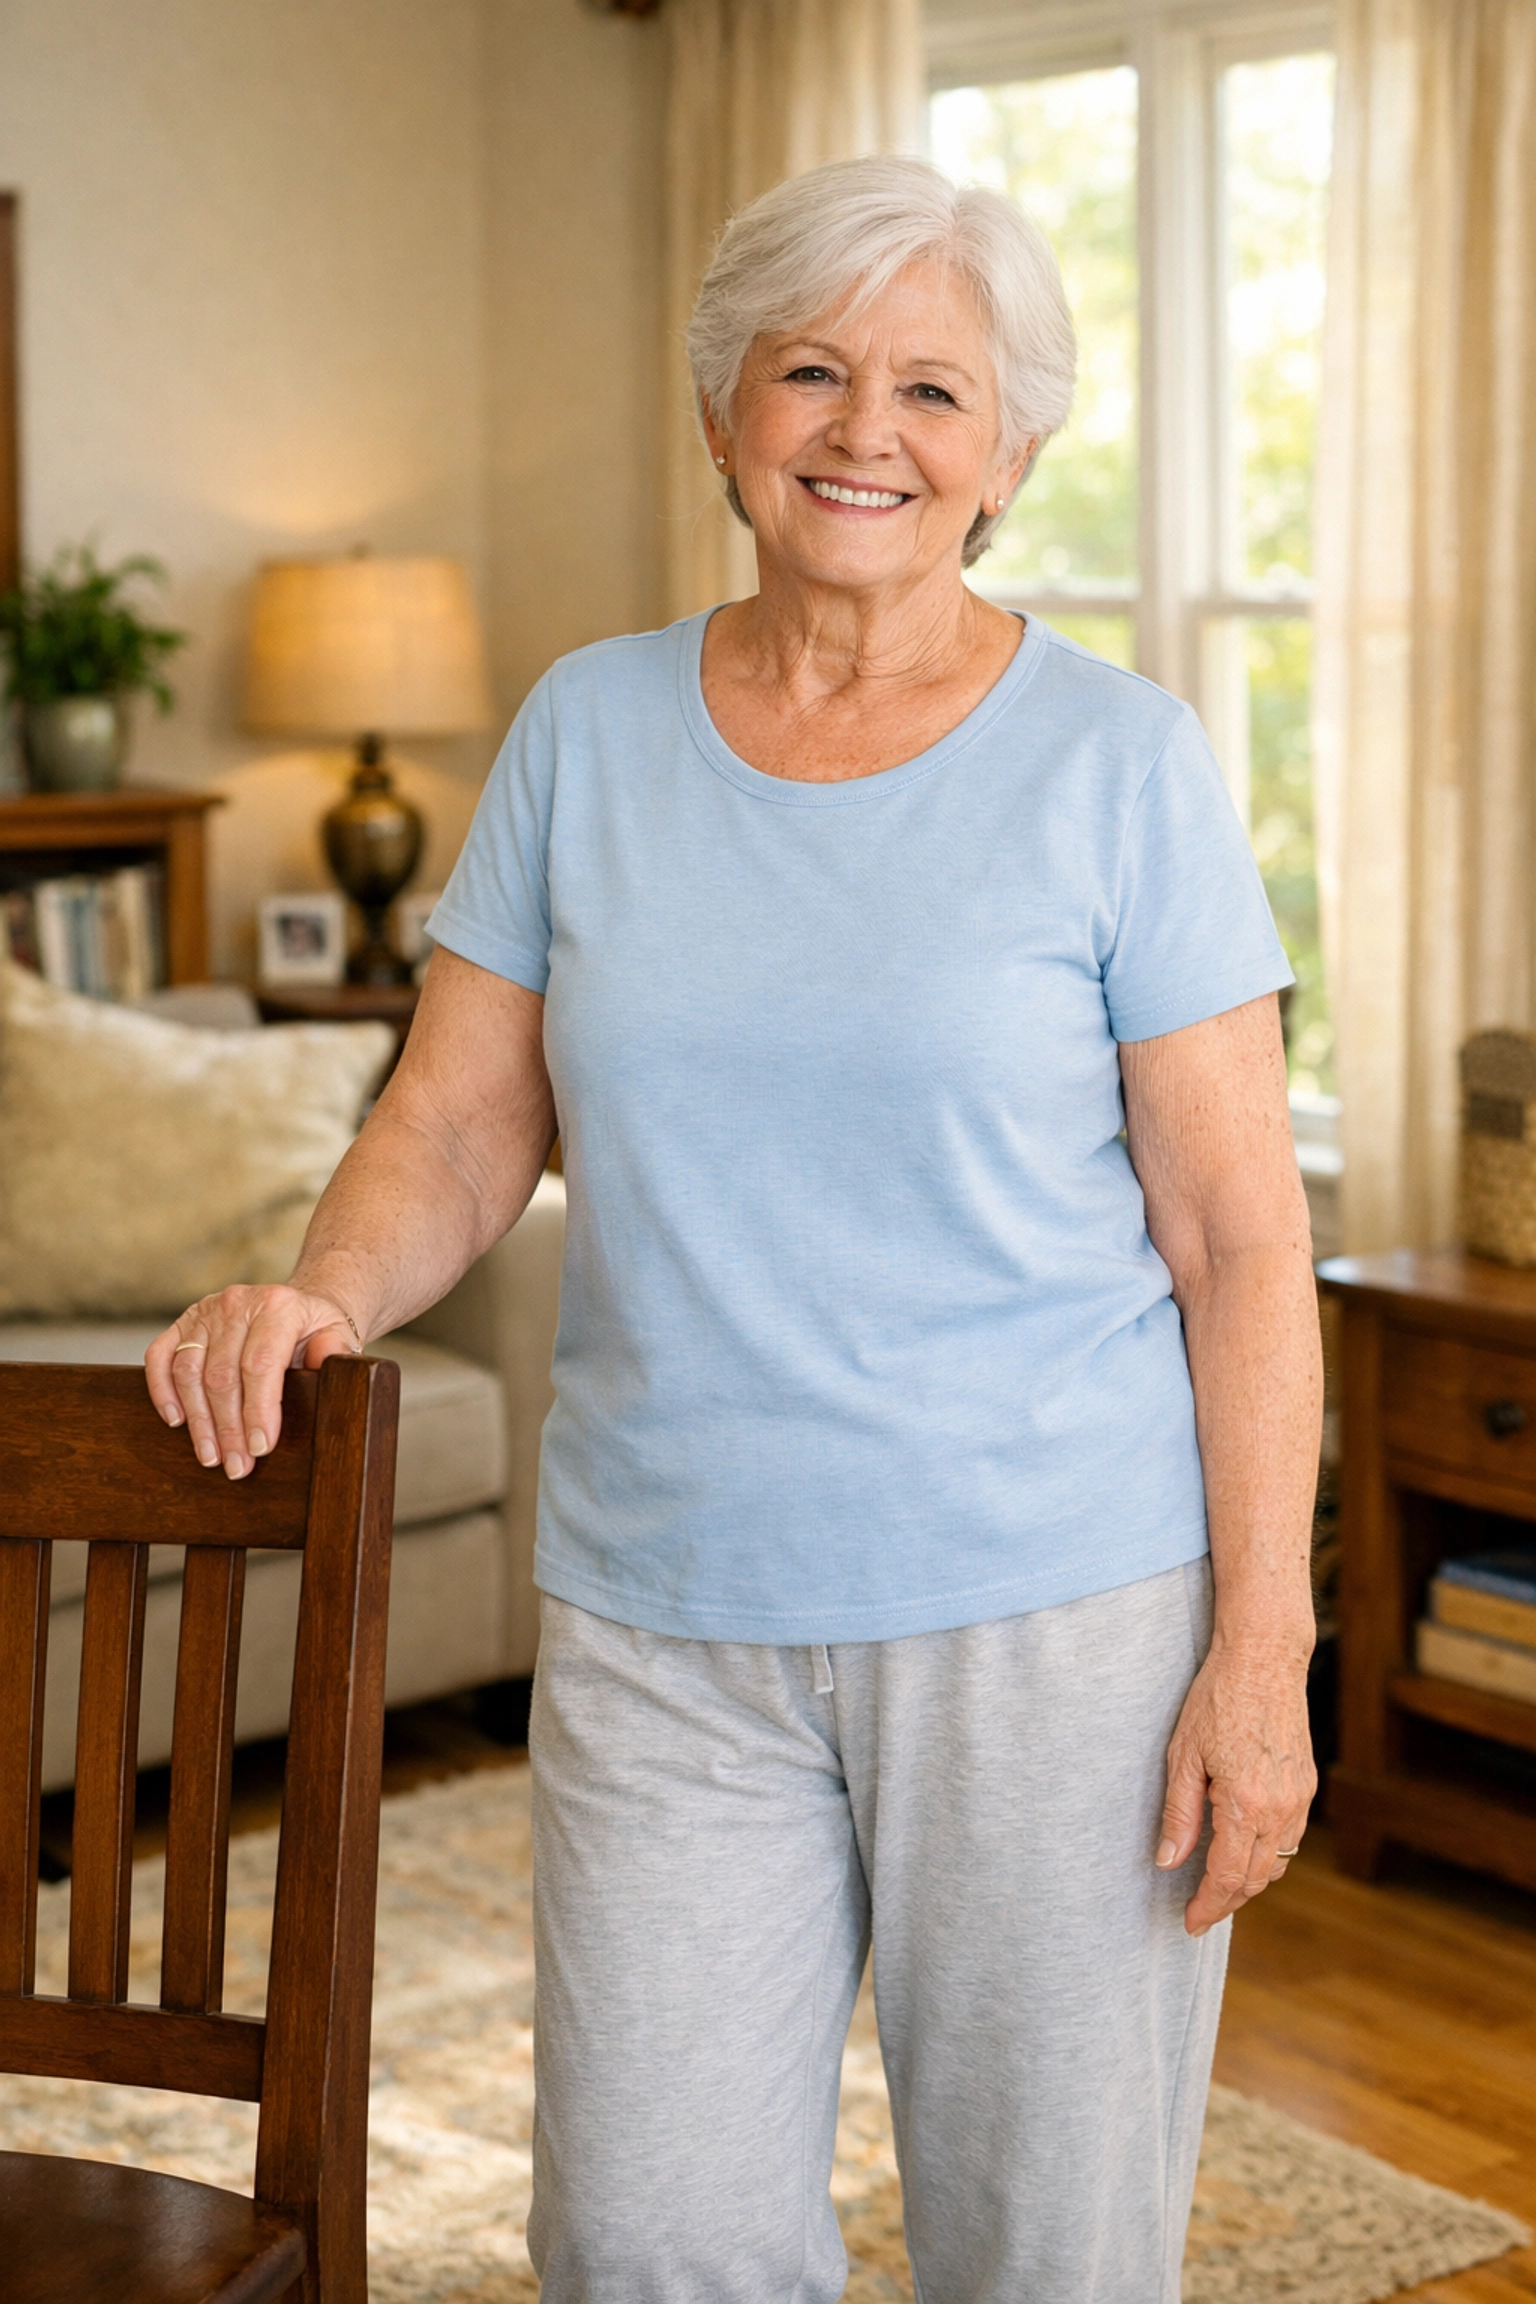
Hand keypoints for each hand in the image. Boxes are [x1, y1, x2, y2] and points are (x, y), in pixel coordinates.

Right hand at [145, 1284, 364, 1479]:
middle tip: (236, 1466)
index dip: (258, 1410)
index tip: (260, 1448)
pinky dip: (162, 1390)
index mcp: (277, 1306)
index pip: (260, 1364)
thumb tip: (325, 1366)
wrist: (293, 1307)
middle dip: (228, 1428)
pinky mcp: (182, 1322)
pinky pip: (160, 1356)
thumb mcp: (337, 1334)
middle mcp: (237, 1304)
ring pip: (189, 1371)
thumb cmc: (314, 1330)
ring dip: (198, 1420)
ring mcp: (206, 1311)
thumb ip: (334, 1350)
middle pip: (222, 1375)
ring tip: (210, 1456)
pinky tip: (175, 1420)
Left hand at [1156, 1638, 1315, 1934]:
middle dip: (1226, 1901)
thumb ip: (1179, 1814)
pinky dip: (1268, 1856)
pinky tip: (1244, 1851)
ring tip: (1217, 1887)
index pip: (1227, 1876)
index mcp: (1245, 1803)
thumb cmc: (1217, 1699)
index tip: (1190, 1922)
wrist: (1264, 1659)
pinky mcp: (1307, 1785)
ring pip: (1277, 1863)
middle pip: (1255, 1878)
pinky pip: (1289, 1838)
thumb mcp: (1184, 1755)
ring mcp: (1299, 1798)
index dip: (1208, 1905)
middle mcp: (1280, 1808)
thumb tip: (1167, 1862)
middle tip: (1199, 1912)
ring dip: (1249, 1881)